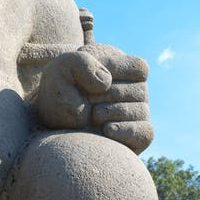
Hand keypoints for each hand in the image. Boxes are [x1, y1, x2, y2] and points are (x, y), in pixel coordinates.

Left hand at [38, 44, 152, 153]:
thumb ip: (81, 63)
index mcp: (124, 69)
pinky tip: (105, 130)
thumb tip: (105, 82)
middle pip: (139, 90)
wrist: (53, 124)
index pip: (139, 67)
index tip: (88, 76)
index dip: (115, 70)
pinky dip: (126, 131)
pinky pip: (145, 133)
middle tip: (85, 99)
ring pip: (141, 111)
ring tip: (91, 114)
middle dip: (105, 95)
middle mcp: (136, 91)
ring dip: (110, 112)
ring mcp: (139, 114)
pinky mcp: (137, 137)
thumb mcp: (61, 68)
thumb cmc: (60, 91)